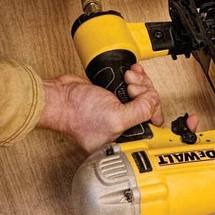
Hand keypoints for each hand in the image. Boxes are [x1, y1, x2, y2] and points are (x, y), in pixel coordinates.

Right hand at [41, 64, 168, 153]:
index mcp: (124, 141)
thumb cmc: (78, 115)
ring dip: (141, 81)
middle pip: (151, 107)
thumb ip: (140, 111)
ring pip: (144, 94)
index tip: (147, 100)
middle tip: (133, 88)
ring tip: (129, 78)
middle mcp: (123, 128)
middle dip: (146, 91)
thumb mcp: (116, 117)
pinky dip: (137, 77)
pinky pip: (135, 86)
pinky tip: (133, 73)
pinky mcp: (115, 98)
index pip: (153, 126)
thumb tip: (153, 100)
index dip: (154, 110)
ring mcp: (119, 112)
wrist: (60, 97)